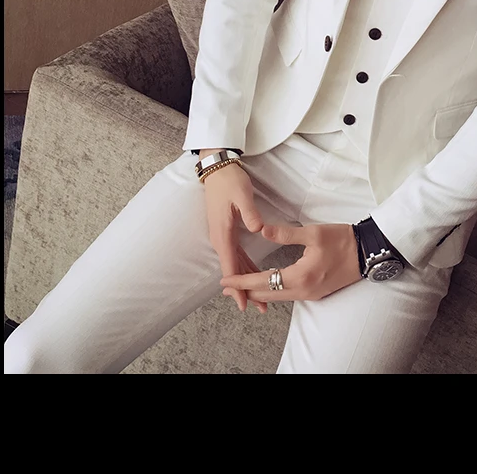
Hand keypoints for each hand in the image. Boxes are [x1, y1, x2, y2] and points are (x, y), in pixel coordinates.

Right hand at [202, 161, 265, 312]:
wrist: (217, 168)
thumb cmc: (230, 180)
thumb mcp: (242, 194)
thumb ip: (250, 213)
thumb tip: (259, 230)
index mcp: (223, 233)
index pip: (231, 266)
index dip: (238, 286)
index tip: (244, 304)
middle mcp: (220, 238)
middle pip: (233, 270)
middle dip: (245, 290)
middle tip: (259, 307)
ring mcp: (222, 235)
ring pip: (234, 263)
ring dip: (246, 280)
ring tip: (259, 297)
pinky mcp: (226, 230)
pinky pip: (235, 253)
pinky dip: (244, 266)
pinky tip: (253, 273)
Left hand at [220, 223, 361, 302]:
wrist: (368, 253)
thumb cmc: (343, 240)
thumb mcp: (313, 233)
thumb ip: (285, 233)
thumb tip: (261, 229)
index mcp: (300, 277)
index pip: (263, 282)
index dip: (242, 282)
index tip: (225, 282)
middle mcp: (303, 291)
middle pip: (267, 295)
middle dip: (245, 291)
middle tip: (226, 287)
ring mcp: (310, 295)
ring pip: (277, 297)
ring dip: (258, 292)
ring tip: (242, 285)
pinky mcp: (316, 293)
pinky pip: (288, 295)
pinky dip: (272, 291)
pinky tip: (267, 284)